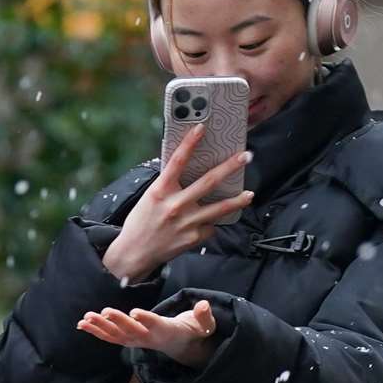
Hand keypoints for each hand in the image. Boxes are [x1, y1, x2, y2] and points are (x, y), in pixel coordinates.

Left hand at [76, 299, 218, 368]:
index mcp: (166, 331)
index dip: (146, 319)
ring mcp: (136, 341)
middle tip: (105, 311)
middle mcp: (148, 338)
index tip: (135, 312)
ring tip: (86, 318)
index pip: (155, 325)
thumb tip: (204, 304)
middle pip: (132, 331)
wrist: (182, 345)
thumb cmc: (192, 330)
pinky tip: (82, 324)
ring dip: (100, 327)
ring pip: (116, 336)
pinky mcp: (128, 341)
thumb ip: (204, 316)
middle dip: (118, 322)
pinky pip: (110, 338)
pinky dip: (96, 331)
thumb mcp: (204, 325)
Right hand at [101, 123, 253, 283]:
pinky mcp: (194, 237)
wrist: (134, 253)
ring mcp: (187, 223)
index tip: (202, 128)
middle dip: (229, 167)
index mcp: (160, 191)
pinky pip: (210, 226)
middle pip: (208, 182)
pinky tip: (205, 224)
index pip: (177, 161)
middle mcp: (175, 205)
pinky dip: (210, 223)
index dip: (189, 143)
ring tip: (249, 194)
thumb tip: (186, 171)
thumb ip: (168, 186)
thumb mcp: (149, 198)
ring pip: (219, 208)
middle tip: (245, 156)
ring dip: (237, 200)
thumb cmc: (141, 223)